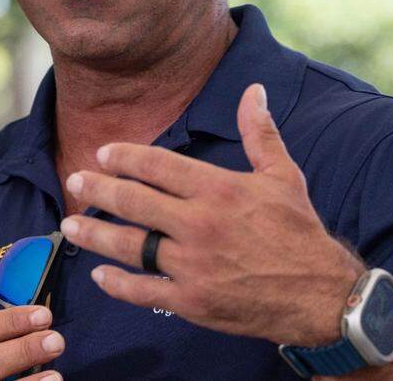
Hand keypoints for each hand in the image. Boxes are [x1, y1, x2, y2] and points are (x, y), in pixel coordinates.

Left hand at [59, 83, 363, 345]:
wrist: (322, 295)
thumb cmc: (300, 231)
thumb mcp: (283, 175)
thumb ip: (260, 133)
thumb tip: (254, 90)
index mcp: (218, 189)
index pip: (157, 165)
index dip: (125, 158)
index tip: (103, 154)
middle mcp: (200, 225)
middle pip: (134, 202)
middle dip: (98, 189)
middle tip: (74, 180)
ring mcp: (193, 265)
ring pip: (130, 246)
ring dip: (95, 233)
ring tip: (70, 224)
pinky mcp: (193, 301)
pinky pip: (144, 291)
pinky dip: (118, 285)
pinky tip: (100, 275)